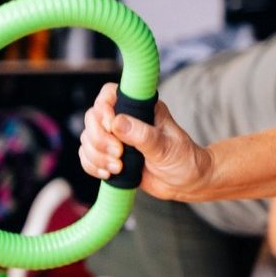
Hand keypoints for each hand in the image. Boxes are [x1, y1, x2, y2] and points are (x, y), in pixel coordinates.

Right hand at [79, 83, 211, 200]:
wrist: (188, 182)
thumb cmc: (184, 159)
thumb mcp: (166, 146)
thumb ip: (143, 135)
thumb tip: (116, 122)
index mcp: (142, 108)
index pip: (110, 94)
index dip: (103, 109)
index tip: (111, 127)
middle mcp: (126, 119)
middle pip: (92, 117)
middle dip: (99, 139)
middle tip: (118, 154)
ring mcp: (116, 138)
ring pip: (88, 138)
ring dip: (97, 155)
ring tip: (119, 167)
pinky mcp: (111, 155)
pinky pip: (87, 156)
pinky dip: (92, 165)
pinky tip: (108, 174)